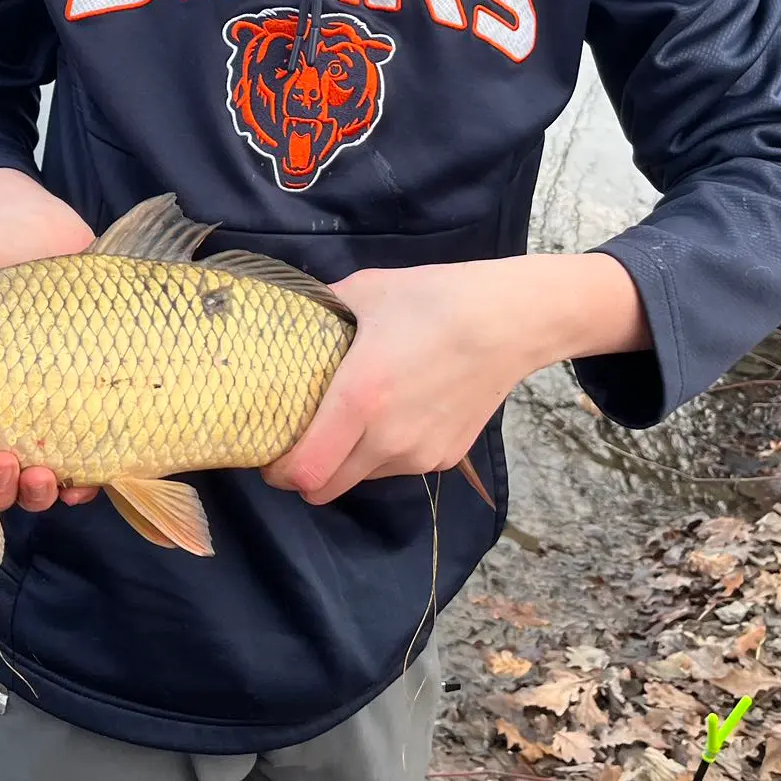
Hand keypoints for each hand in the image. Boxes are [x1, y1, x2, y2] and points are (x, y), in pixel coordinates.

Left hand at [261, 252, 648, 505]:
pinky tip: (398, 410)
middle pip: (324, 490)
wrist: (510, 320)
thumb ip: (323, 310)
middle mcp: (387, 439)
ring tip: (355, 417)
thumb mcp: (367, 290)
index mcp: (359, 398)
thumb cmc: (434, 299)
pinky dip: (384, 452)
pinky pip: (397, 467)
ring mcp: (419, 454)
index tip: (269, 449)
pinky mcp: (444, 458)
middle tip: (301, 439)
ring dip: (346, 461)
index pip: (303, 472)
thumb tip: (291, 315)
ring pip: (361, 478)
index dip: (278, 470)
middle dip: (304, 473)